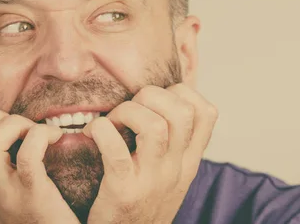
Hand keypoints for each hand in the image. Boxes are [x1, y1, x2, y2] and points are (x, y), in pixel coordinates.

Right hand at [0, 107, 80, 223]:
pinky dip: (39, 137)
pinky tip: (55, 138)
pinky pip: (27, 157)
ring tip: (35, 131)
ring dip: (13, 124)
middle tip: (19, 124)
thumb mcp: (8, 192)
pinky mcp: (35, 196)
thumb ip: (0, 166)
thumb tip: (4, 124)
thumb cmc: (42, 214)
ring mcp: (8, 194)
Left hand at [82, 84, 218, 223]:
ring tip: (113, 120)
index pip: (207, 114)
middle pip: (182, 112)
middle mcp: (176, 169)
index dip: (183, 93)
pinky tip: (93, 133)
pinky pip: (116, 151)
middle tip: (131, 107)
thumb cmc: (143, 205)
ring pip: (155, 126)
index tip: (158, 98)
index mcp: (189, 162)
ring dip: (128, 111)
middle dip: (152, 95)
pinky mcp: (124, 191)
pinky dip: (102, 131)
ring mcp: (152, 181)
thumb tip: (162, 101)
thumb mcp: (171, 177)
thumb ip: (173, 145)